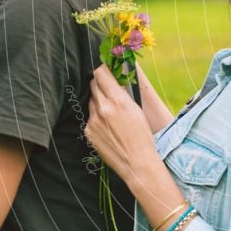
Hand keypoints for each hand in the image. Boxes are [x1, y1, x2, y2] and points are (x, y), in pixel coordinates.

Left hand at [86, 64, 160, 183]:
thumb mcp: (136, 109)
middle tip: (107, 86)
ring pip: (91, 101)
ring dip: (98, 101)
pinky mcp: (88, 131)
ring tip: (111, 112)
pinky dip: (97, 116)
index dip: (102, 69)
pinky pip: (90, 116)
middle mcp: (103, 108)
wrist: (136, 161)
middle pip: (93, 85)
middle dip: (100, 84)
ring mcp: (93, 120)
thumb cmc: (142, 134)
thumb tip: (114, 83)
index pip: (101, 73)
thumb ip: (122, 95)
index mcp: (118, 100)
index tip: (105, 68)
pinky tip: (108, 126)